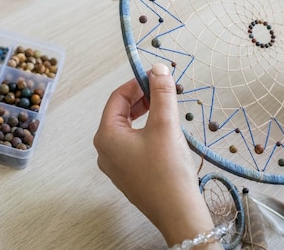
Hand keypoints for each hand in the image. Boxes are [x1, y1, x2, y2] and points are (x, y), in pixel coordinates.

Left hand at [94, 63, 218, 246]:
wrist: (178, 213)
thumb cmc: (168, 170)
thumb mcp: (165, 124)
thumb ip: (161, 93)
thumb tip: (159, 69)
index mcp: (106, 136)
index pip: (117, 98)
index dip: (138, 83)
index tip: (158, 76)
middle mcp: (105, 151)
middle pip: (121, 113)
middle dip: (143, 98)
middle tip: (164, 91)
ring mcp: (116, 165)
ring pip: (128, 129)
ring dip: (146, 114)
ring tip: (167, 109)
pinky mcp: (130, 175)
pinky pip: (134, 144)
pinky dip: (147, 131)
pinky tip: (166, 132)